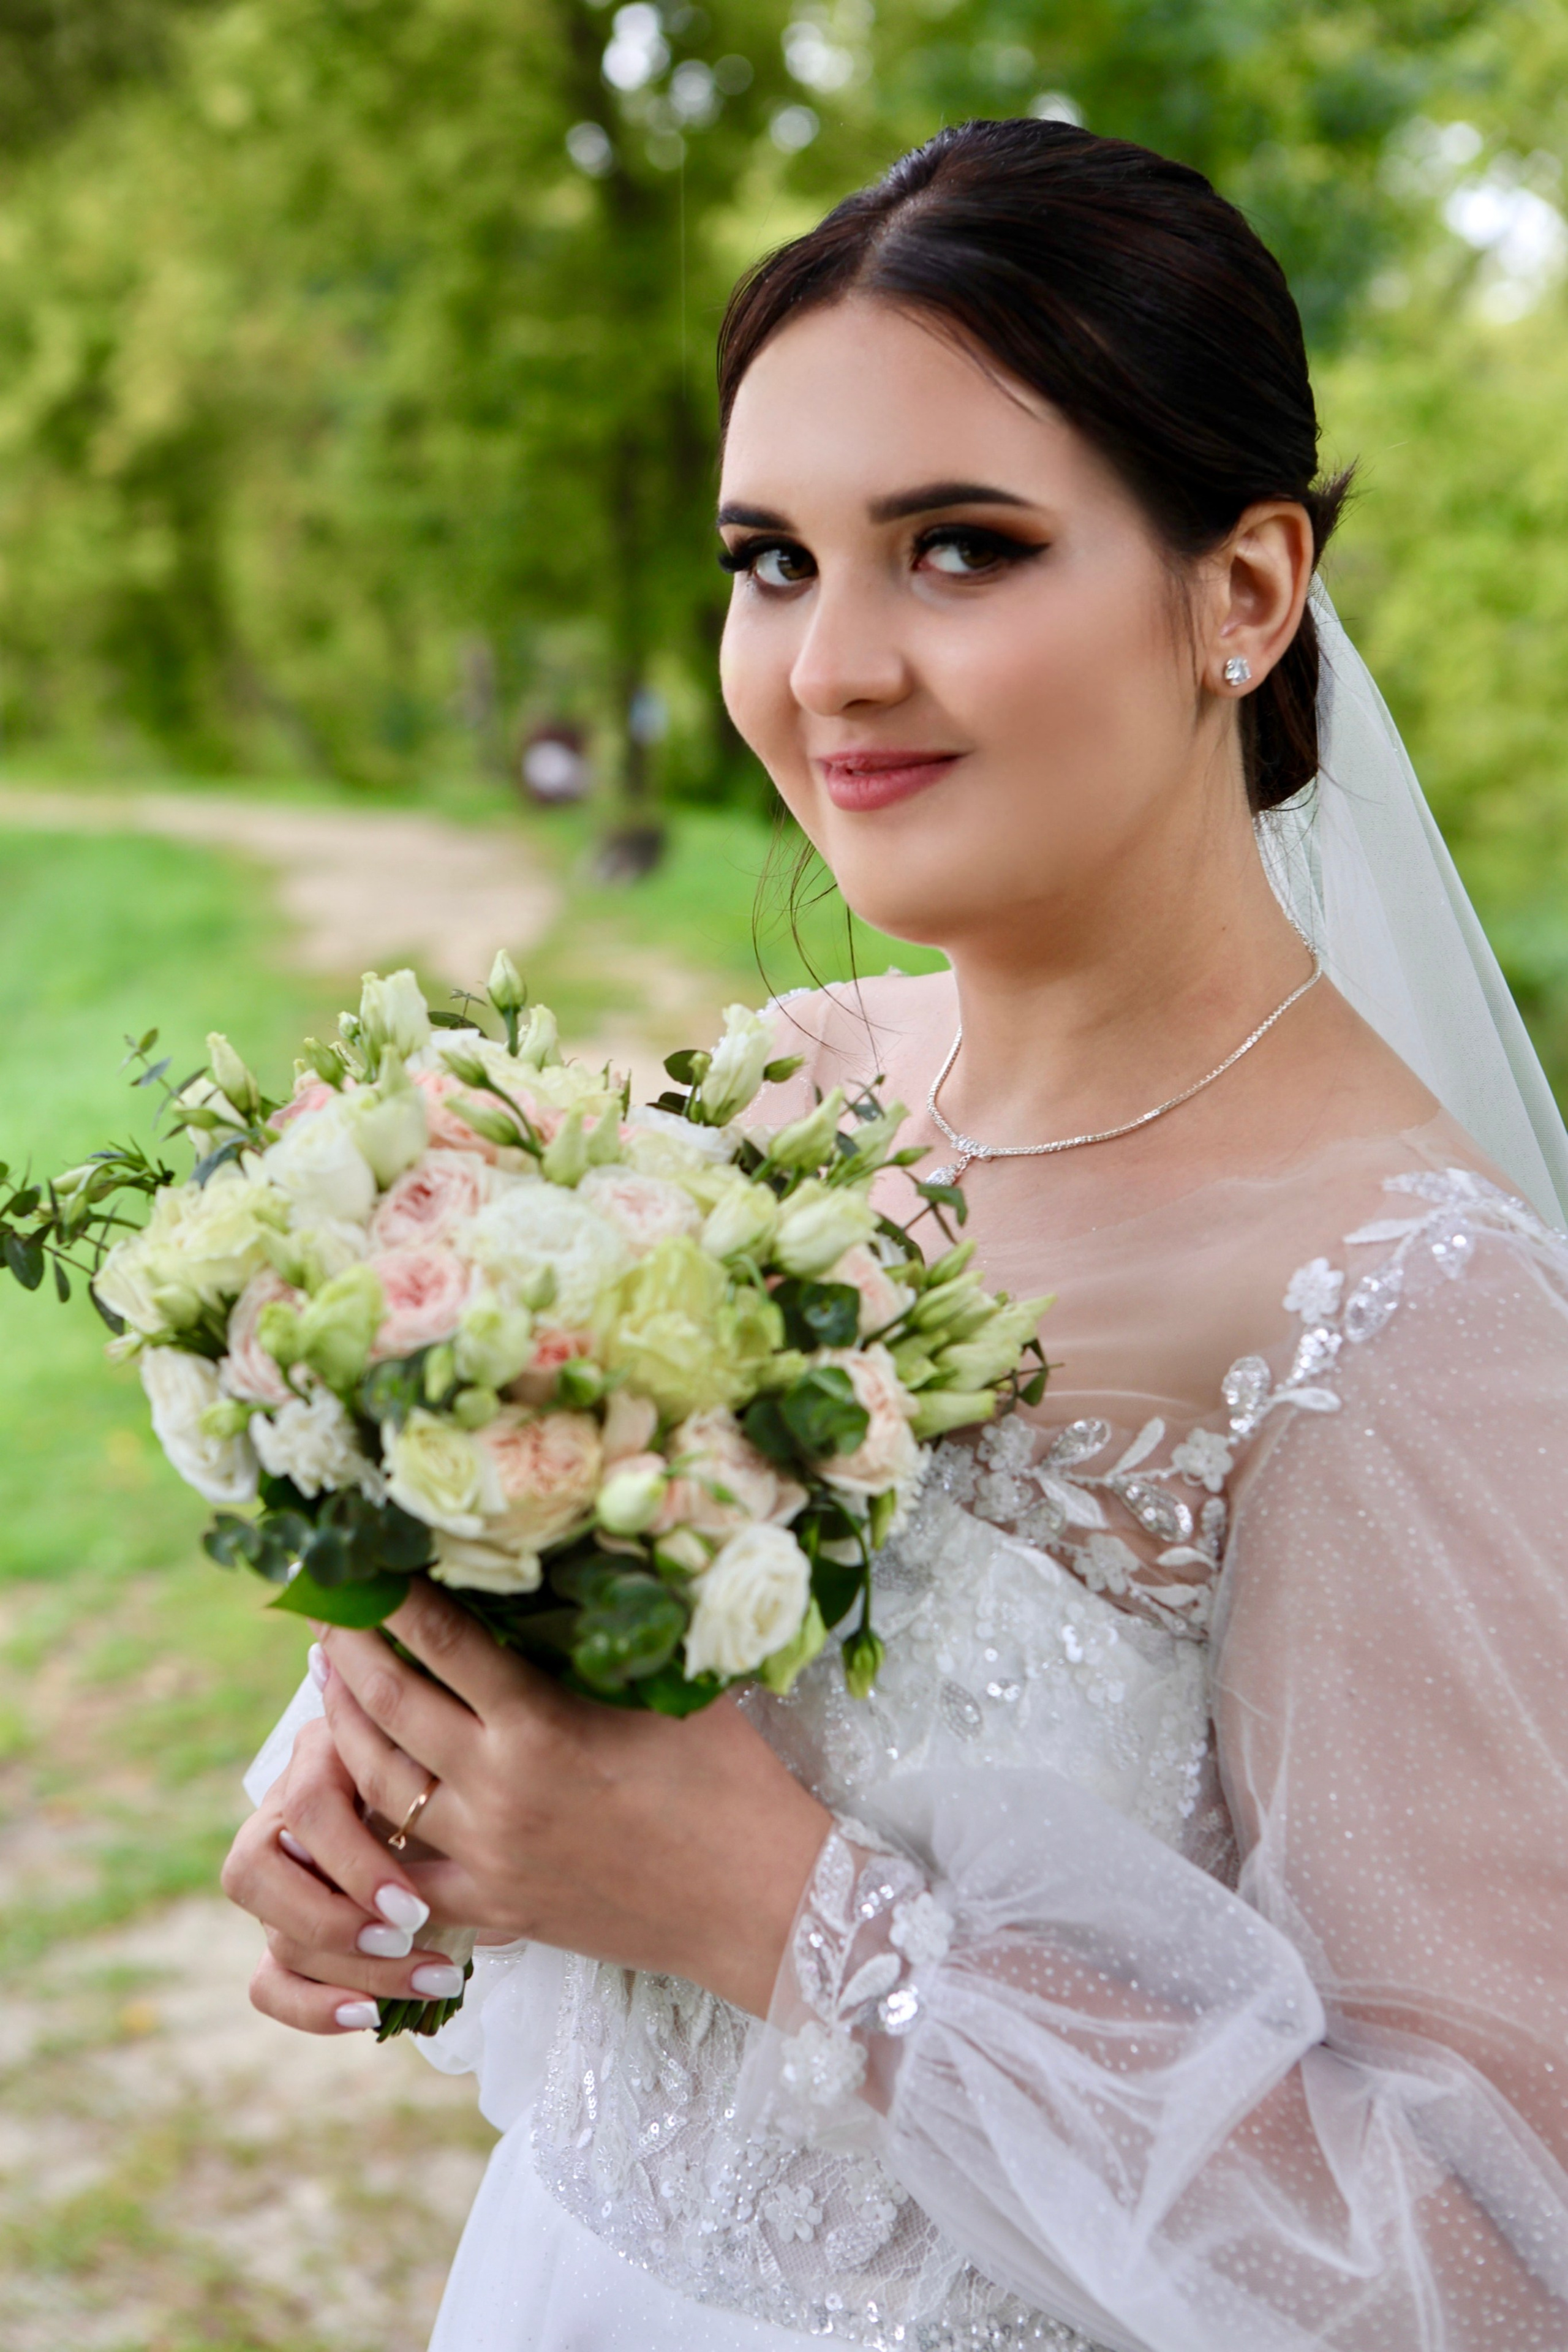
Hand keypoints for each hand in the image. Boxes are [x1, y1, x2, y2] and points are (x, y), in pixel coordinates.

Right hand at [222, 1710, 470, 2033]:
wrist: (478, 1809)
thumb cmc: (462, 1777)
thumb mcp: (448, 1765)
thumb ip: (430, 1773)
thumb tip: (436, 1793)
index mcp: (320, 1755)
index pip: (306, 1807)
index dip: (351, 1864)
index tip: (413, 1908)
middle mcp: (283, 1814)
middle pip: (259, 1874)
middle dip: (335, 1921)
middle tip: (408, 1940)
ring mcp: (278, 1880)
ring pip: (274, 1935)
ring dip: (352, 1970)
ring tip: (429, 1980)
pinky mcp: (283, 1935)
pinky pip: (269, 1984)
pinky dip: (314, 2008)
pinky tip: (369, 2015)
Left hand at [314, 1578, 831, 2017]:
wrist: (764, 1903)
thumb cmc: (737, 1782)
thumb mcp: (676, 1688)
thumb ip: (613, 1639)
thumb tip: (577, 1571)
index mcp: (543, 1725)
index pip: (445, 1643)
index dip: (395, 1599)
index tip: (364, 1564)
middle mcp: (498, 1790)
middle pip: (391, 1708)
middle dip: (350, 1653)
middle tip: (327, 1613)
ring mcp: (488, 1856)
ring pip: (380, 1787)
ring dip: (345, 1730)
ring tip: (332, 1687)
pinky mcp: (495, 1908)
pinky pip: (403, 1873)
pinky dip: (370, 1833)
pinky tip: (356, 1799)